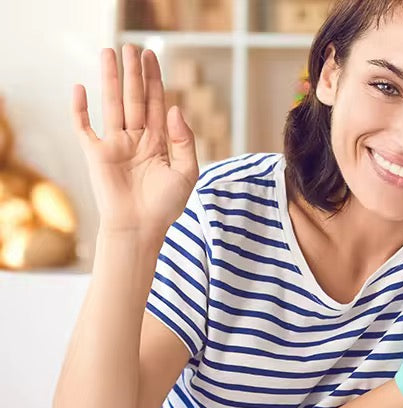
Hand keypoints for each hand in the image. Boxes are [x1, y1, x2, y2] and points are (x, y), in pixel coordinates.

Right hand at [73, 45, 198, 238]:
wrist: (140, 229)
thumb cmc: (165, 207)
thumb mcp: (186, 173)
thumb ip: (185, 141)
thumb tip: (176, 108)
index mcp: (159, 143)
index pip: (157, 105)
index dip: (155, 81)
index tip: (152, 57)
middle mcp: (136, 140)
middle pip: (134, 99)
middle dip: (133, 74)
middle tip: (132, 47)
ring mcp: (115, 145)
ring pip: (112, 105)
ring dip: (110, 79)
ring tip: (110, 52)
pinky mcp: (96, 154)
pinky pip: (84, 127)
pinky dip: (80, 109)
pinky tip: (80, 88)